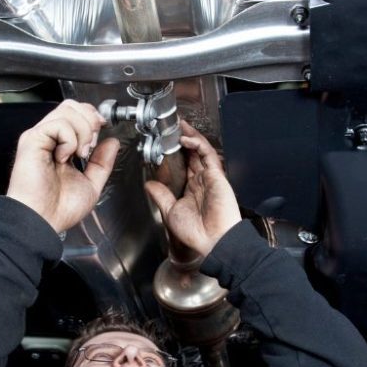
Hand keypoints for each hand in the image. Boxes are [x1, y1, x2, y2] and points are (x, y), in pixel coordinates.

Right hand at [6, 100, 119, 232]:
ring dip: (82, 131)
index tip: (101, 134)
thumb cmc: (59, 209)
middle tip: (91, 145)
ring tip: (79, 154)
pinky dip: (69, 139)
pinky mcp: (32, 140)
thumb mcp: (91, 184)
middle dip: (90, 121)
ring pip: (67, 110)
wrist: (43, 221)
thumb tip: (112, 142)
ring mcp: (40, 138)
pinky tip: (64, 157)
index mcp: (61, 146)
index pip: (76, 113)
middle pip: (72, 105)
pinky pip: (58, 123)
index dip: (93, 118)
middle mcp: (49, 139)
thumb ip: (102, 163)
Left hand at [144, 121, 241, 257]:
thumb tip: (149, 184)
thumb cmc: (196, 233)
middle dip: (183, 139)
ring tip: (179, 125)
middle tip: (173, 126)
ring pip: (200, 151)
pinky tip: (186, 138)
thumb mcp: (170, 212)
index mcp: (191, 190)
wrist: (214, 241)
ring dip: (190, 136)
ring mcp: (210, 177)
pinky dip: (197, 144)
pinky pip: (207, 155)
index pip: (183, 165)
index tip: (165, 143)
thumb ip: (161, 195)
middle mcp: (201, 181)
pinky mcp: (217, 176)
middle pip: (192, 154)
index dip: (175, 152)